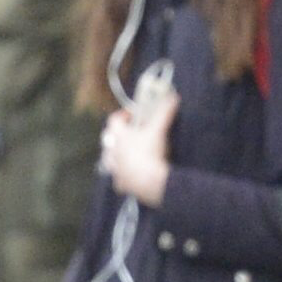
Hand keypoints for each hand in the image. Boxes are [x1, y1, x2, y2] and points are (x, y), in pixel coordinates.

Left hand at [100, 85, 178, 207]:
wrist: (151, 181)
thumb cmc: (151, 152)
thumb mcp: (159, 129)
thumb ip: (164, 112)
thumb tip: (173, 97)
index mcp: (119, 136)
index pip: (114, 120)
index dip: (122, 114)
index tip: (131, 113)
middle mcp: (113, 152)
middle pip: (108, 140)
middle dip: (116, 135)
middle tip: (128, 134)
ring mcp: (115, 169)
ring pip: (109, 160)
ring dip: (115, 156)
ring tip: (125, 155)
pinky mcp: (121, 184)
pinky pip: (118, 179)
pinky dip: (122, 176)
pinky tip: (130, 176)